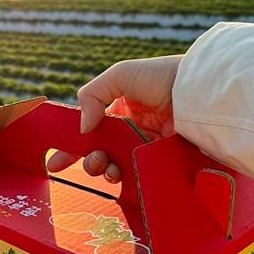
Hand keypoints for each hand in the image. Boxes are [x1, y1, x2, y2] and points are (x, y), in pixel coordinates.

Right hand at [47, 55, 182, 182]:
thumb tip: (82, 129)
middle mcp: (130, 130)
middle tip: (92, 161)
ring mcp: (144, 147)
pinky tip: (119, 174)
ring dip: (104, 170)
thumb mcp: (120, 75)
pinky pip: (135, 174)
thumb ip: (92, 96)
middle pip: (99, 152)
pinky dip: (123, 178)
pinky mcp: (157, 160)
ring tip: (106, 167)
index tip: (55, 162)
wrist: (198, 93)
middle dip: (88, 161)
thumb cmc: (161, 77)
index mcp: (119, 110)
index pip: (90, 130)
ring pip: (115, 166)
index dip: (71, 146)